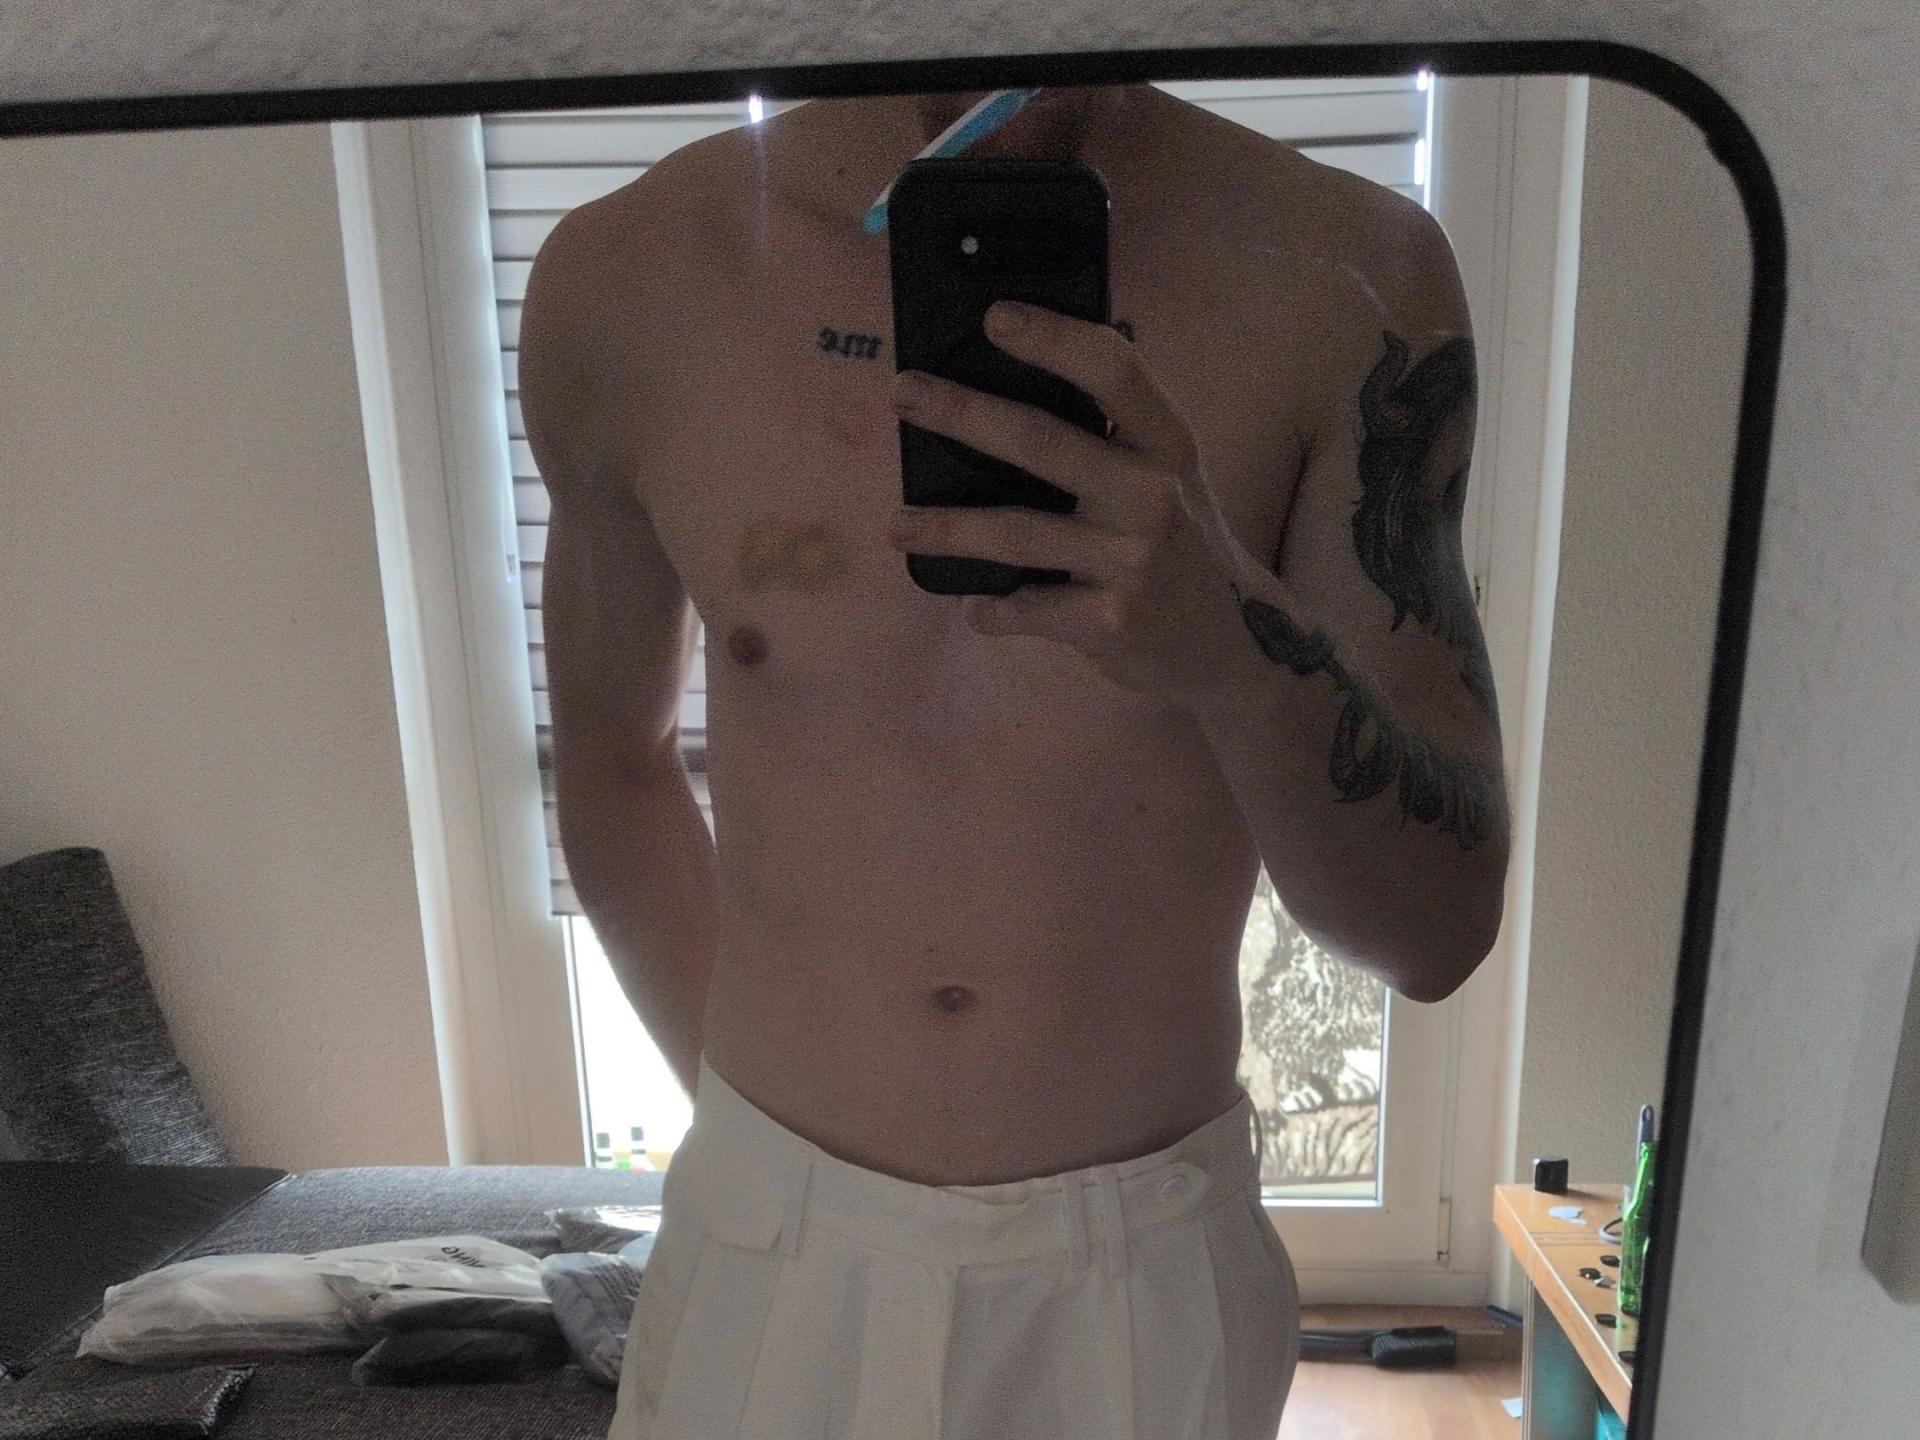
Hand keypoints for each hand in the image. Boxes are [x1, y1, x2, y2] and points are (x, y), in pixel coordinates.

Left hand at [887, 300, 1250, 707]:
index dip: (1053, 338)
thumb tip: (1010, 379)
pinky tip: (972, 607)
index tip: (995, 315)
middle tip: (902, 393)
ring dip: (947, 530)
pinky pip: (1025, 609)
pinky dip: (991, 610)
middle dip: (964, 413)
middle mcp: (1154, 495)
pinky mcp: (1109, 623)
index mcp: (1167, 445)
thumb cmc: (1177, 541)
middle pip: (1043, 441)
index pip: (1113, 371)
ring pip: (1016, 533)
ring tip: (897, 525)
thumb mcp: (1167, 476)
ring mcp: (1132, 561)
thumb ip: (1115, 433)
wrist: (1229, 643)